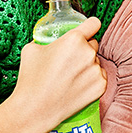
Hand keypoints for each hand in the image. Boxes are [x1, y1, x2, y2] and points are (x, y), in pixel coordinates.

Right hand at [13, 17, 106, 132]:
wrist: (35, 109)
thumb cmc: (31, 78)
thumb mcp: (31, 49)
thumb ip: (45, 40)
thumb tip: (49, 40)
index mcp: (73, 39)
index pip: (94, 23)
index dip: (90, 26)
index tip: (88, 30)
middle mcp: (88, 53)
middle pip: (93, 44)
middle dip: (83, 49)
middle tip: (69, 61)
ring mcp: (96, 70)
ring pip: (95, 62)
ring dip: (87, 66)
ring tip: (69, 77)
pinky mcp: (100, 86)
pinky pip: (99, 76)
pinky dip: (91, 80)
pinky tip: (76, 86)